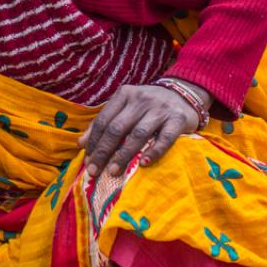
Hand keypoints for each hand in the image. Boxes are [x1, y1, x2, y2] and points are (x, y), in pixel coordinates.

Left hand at [79, 79, 205, 182]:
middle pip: (117, 128)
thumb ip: (105, 122)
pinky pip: (165, 138)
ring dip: (124, 154)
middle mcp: (141, 99)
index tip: (87, 161)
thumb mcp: (126, 107)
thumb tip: (81, 143)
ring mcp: (160, 109)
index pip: (104, 120)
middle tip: (95, 171)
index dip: (93, 142)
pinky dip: (154, 151)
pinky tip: (144, 163)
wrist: (185, 95)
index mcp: (125, 94)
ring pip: (138, 133)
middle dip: (103, 151)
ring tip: (114, 172)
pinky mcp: (178, 119)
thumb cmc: (149, 106)